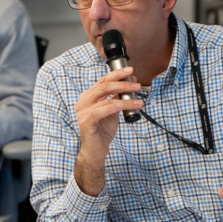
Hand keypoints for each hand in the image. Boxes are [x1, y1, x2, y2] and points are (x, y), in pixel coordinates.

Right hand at [74, 67, 142, 195]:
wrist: (96, 151)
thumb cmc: (103, 130)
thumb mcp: (112, 110)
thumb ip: (117, 97)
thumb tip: (130, 83)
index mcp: (88, 96)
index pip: (103, 80)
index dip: (117, 73)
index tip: (130, 70)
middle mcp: (83, 101)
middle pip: (104, 85)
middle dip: (122, 82)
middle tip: (136, 83)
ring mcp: (83, 111)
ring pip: (107, 97)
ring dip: (125, 94)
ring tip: (138, 96)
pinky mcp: (87, 121)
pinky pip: (105, 109)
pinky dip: (121, 105)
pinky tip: (133, 105)